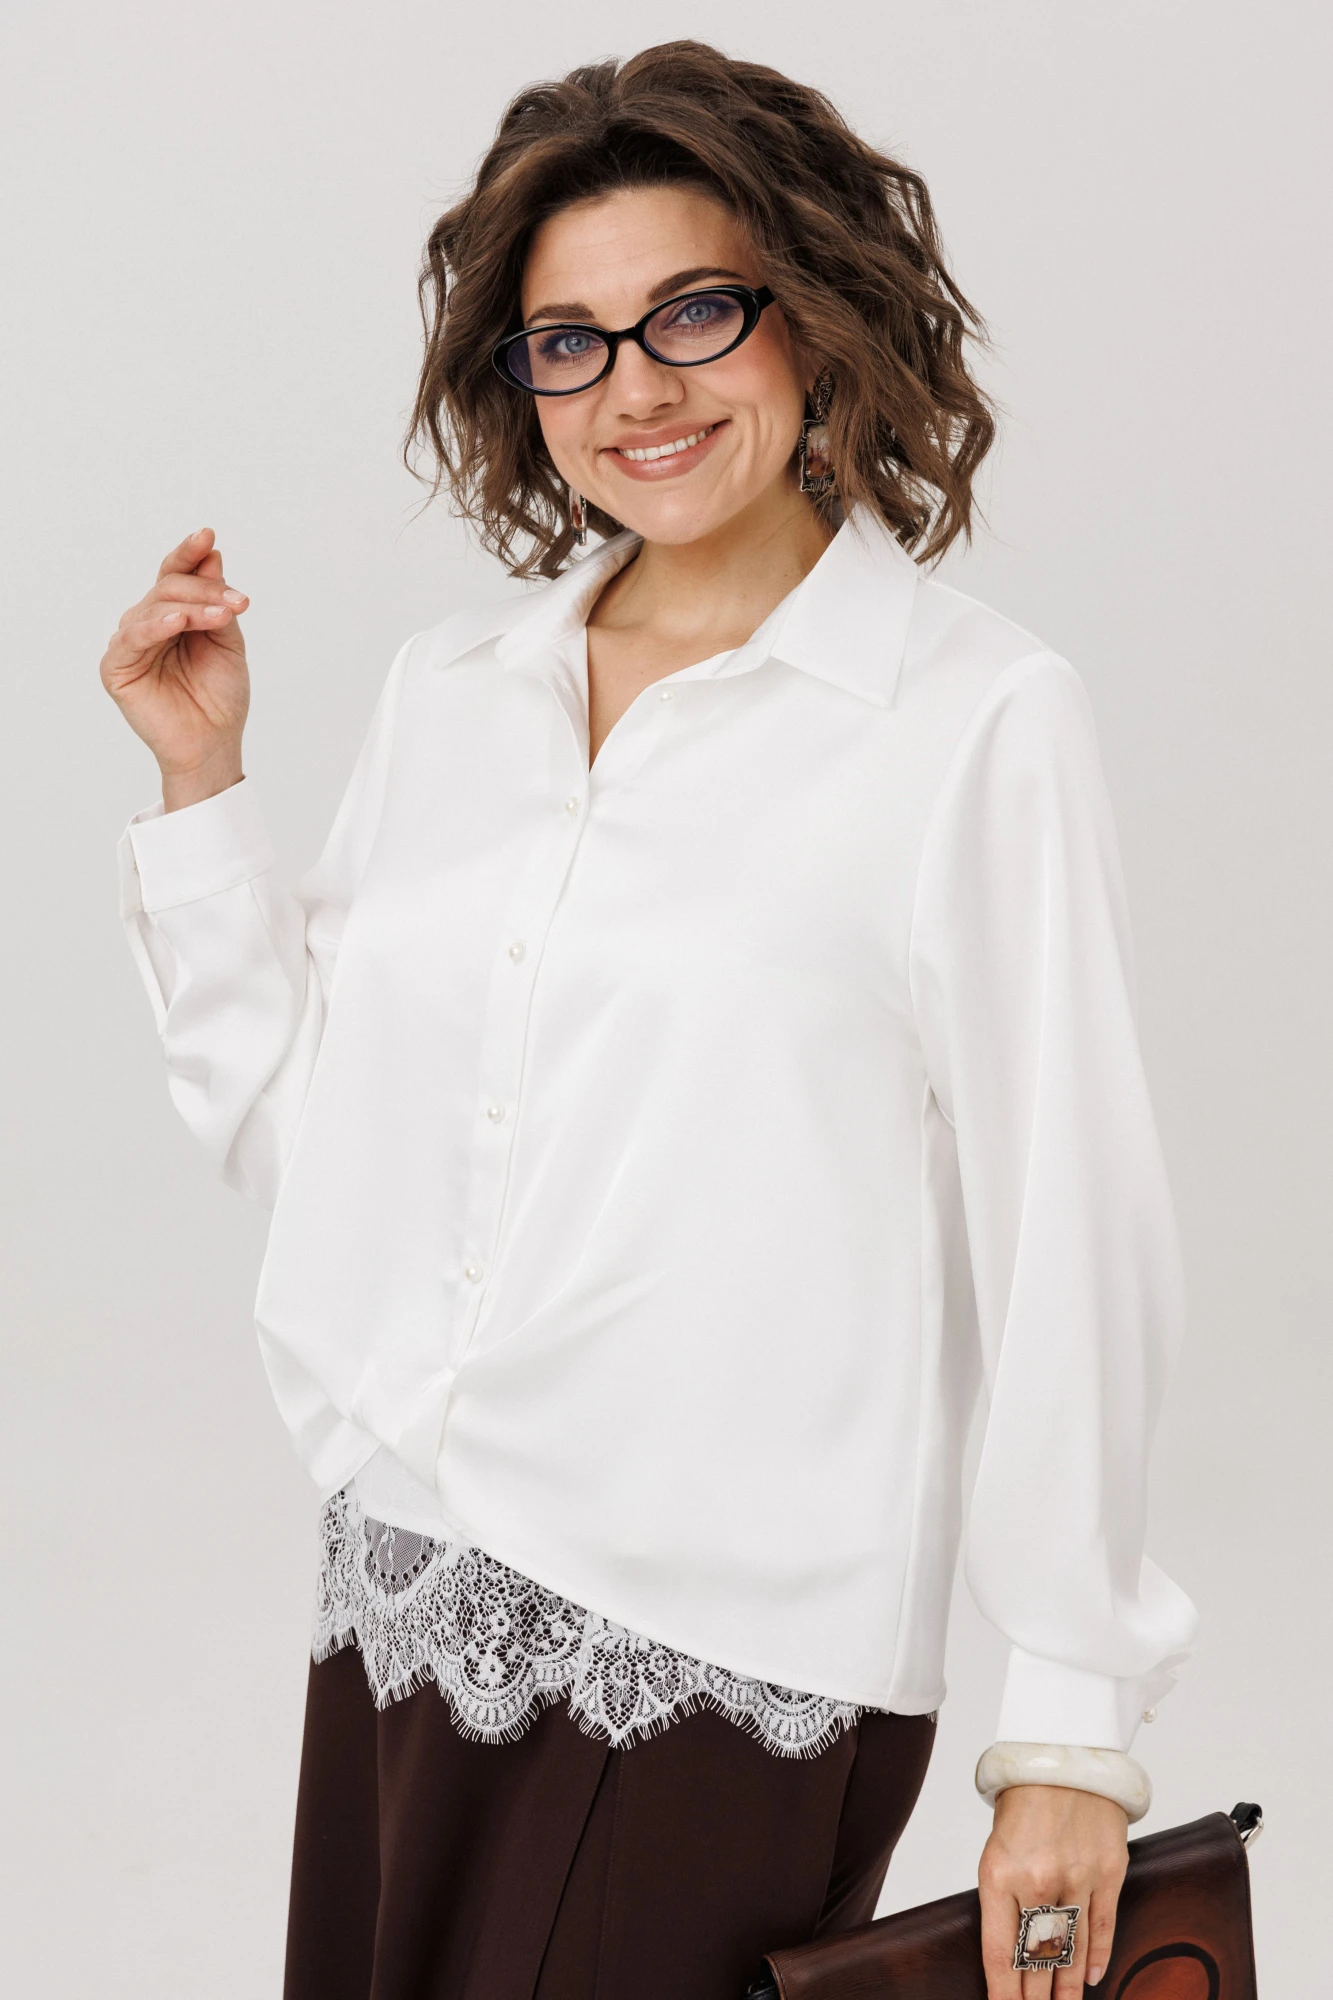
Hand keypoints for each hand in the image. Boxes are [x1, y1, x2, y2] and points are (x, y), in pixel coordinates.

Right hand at [100, 526, 249, 809]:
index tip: (207, 535)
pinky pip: (133, 637)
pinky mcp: (117, 668)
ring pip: (154, 606)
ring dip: (191, 606)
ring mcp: (130, 644)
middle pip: (169, 587)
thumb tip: (212, 554)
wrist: (214, 743)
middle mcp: (148, 624)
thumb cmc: (220, 696)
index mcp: (173, 615)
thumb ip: (217, 601)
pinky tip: (179, 621)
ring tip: (222, 616)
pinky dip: (156, 625)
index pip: (176, 575)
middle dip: (205, 589)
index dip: (189, 553)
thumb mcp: (228, 641)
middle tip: (238, 603)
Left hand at [978, 1784, 1127, 1997]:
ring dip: (1066, 1988)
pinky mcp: (1109, 1872)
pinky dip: (1096, 1958)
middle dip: (1035, 1998)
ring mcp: (1077, 1877)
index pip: (1001, 1953)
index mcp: (999, 1873)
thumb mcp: (997, 1849)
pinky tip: (1089, 1979)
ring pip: (1071, 1950)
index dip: (1004, 1993)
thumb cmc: (1024, 1803)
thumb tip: (1012, 1952)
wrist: (1063, 1757)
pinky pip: (1102, 1927)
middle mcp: (1038, 1880)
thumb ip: (1004, 1897)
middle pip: (1037, 1959)